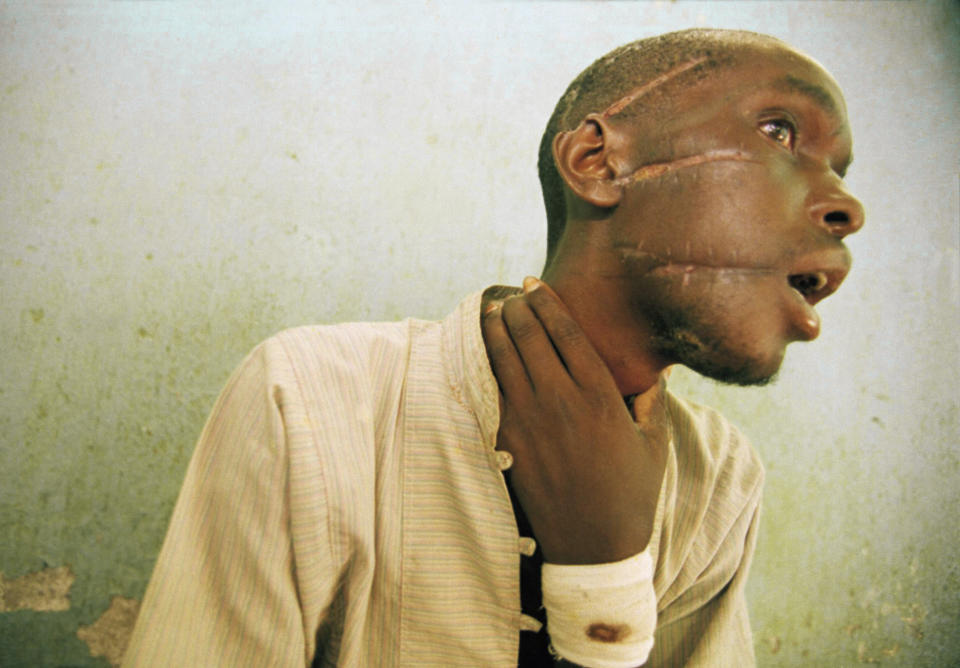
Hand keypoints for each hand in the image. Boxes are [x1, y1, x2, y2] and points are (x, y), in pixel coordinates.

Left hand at [482, 277, 668, 564]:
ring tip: (490, 310)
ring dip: (494, 329)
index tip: (534, 284)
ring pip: (504, 358)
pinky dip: (486, 364)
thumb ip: (651, 399)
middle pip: (529, 336)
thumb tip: (657, 369)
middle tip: (511, 295)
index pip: (566, 333)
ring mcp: (529, 420)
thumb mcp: (654, 443)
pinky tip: (484, 351)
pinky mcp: (508, 441)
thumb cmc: (630, 494)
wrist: (594, 546)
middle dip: (516, 308)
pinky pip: (493, 390)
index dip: (547, 303)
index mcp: (599, 395)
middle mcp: (561, 400)